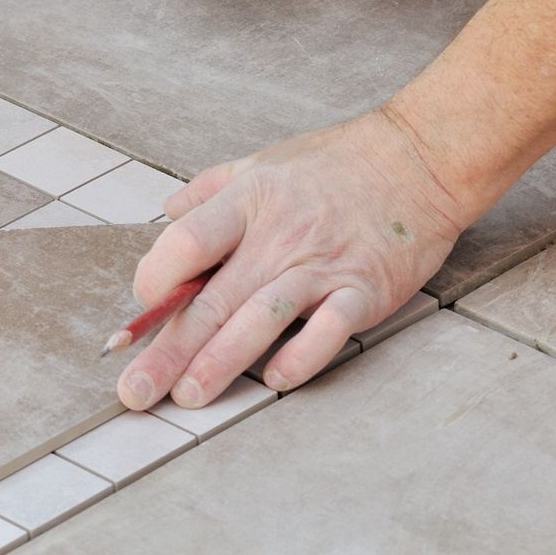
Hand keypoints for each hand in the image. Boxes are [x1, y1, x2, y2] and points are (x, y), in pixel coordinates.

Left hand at [120, 106, 469, 408]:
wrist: (419, 158)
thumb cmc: (336, 164)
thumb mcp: (262, 162)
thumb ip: (210, 190)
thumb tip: (168, 213)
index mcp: (247, 203)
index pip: (185, 243)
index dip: (155, 279)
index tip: (142, 307)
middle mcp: (278, 237)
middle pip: (212, 299)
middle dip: (169, 350)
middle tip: (136, 391)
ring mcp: (322, 266)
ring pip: (260, 319)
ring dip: (222, 362)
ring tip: (189, 396)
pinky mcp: (364, 289)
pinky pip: (329, 329)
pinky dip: (303, 356)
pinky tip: (276, 380)